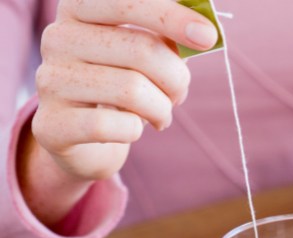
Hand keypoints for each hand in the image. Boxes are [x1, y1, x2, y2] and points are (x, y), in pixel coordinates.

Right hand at [19, 0, 217, 225]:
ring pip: (132, 91)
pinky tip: (134, 129)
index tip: (208, 37)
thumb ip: (168, 34)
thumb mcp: (146, 51)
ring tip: (161, 115)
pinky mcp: (53, 124)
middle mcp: (58, 37)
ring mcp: (50, 80)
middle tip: (179, 94)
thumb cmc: (124, 82)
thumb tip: (204, 31)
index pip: (127, 0)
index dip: (171, 16)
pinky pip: (113, 126)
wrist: (84, 135)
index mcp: (80, 7)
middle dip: (176, 78)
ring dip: (162, 109)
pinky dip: (136, 130)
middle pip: (141, 50)